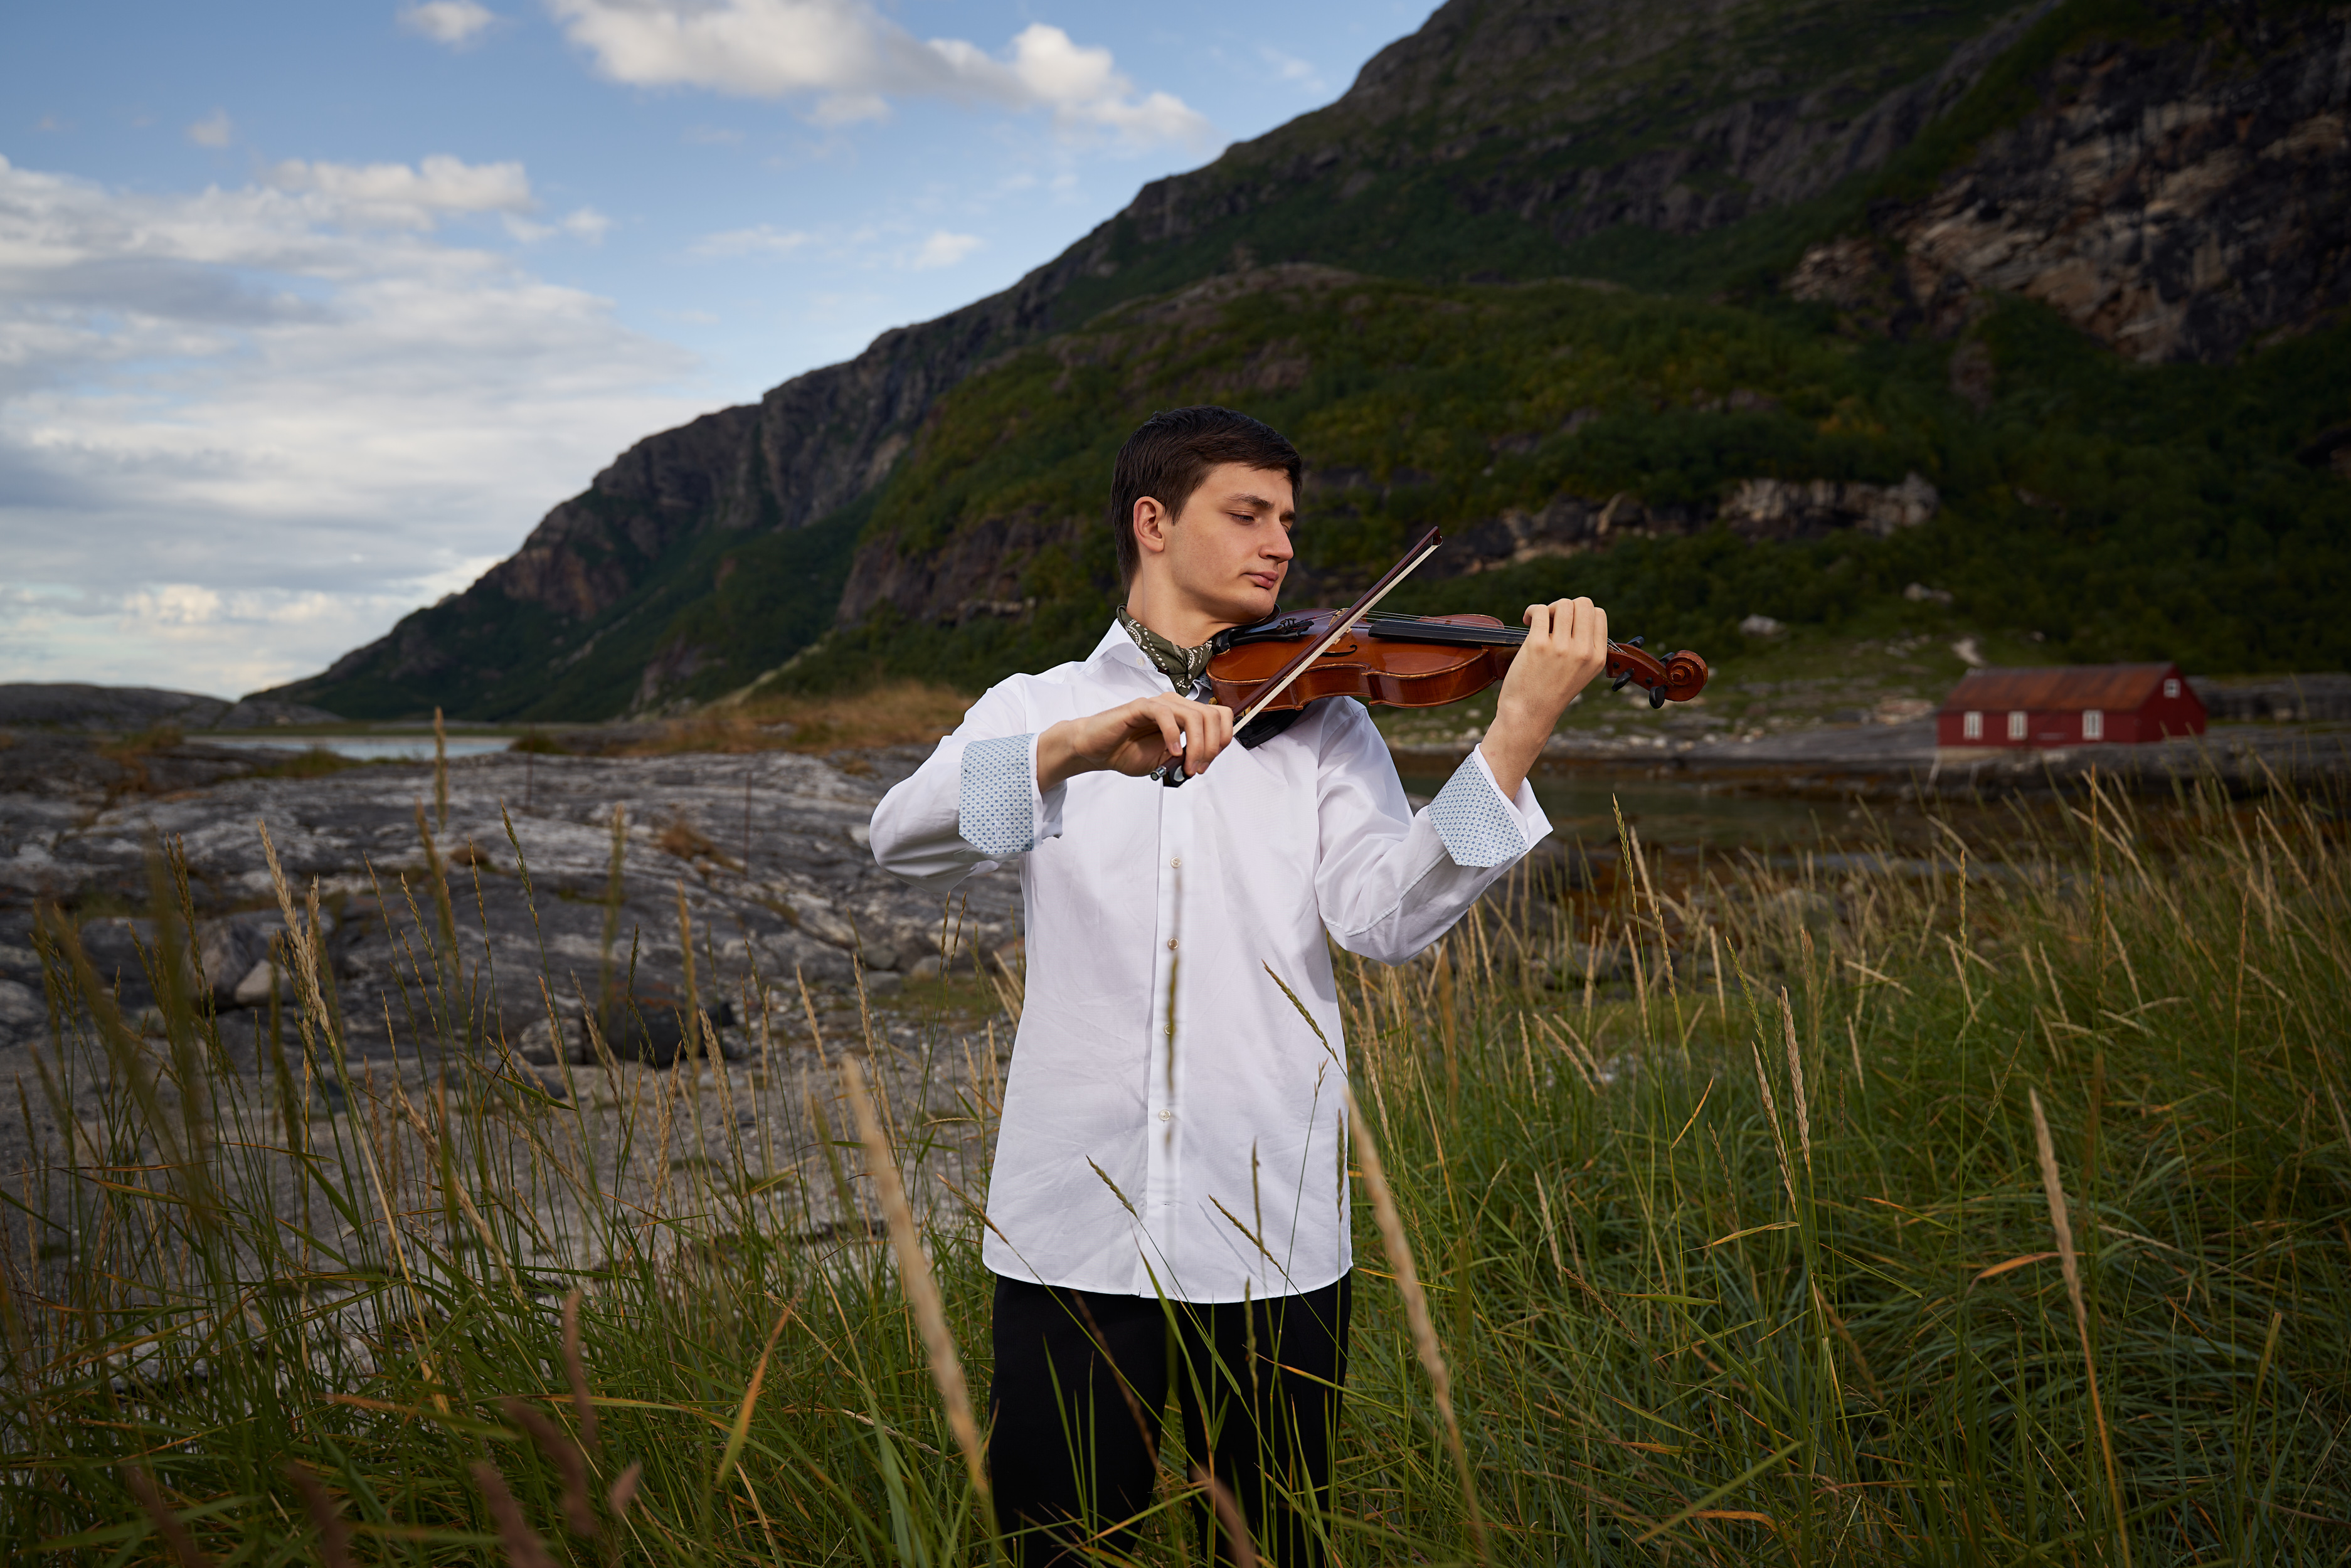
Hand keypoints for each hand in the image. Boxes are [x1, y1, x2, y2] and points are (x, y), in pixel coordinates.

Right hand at [1037, 692, 1235, 790]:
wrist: (1097, 751)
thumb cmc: (1127, 752)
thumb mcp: (1166, 761)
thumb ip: (1187, 757)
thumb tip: (1205, 759)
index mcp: (1184, 715)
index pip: (1220, 715)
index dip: (1223, 739)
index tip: (1208, 763)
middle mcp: (1175, 705)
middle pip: (1211, 716)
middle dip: (1211, 747)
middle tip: (1197, 768)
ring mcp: (1159, 704)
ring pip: (1194, 716)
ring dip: (1196, 745)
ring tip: (1186, 765)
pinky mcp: (1140, 706)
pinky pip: (1165, 714)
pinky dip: (1173, 735)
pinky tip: (1171, 752)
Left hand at [1478, 597, 1608, 796]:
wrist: (1528, 714)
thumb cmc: (1550, 692)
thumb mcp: (1581, 672)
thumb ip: (1585, 646)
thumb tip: (1577, 612)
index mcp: (1597, 657)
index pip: (1599, 614)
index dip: (1581, 612)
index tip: (1566, 624)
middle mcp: (1583, 651)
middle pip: (1583, 603)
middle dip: (1565, 606)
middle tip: (1552, 621)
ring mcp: (1561, 648)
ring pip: (1562, 604)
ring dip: (1549, 607)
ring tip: (1539, 620)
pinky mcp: (1537, 645)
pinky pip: (1539, 611)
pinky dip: (1531, 610)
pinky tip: (1526, 620)